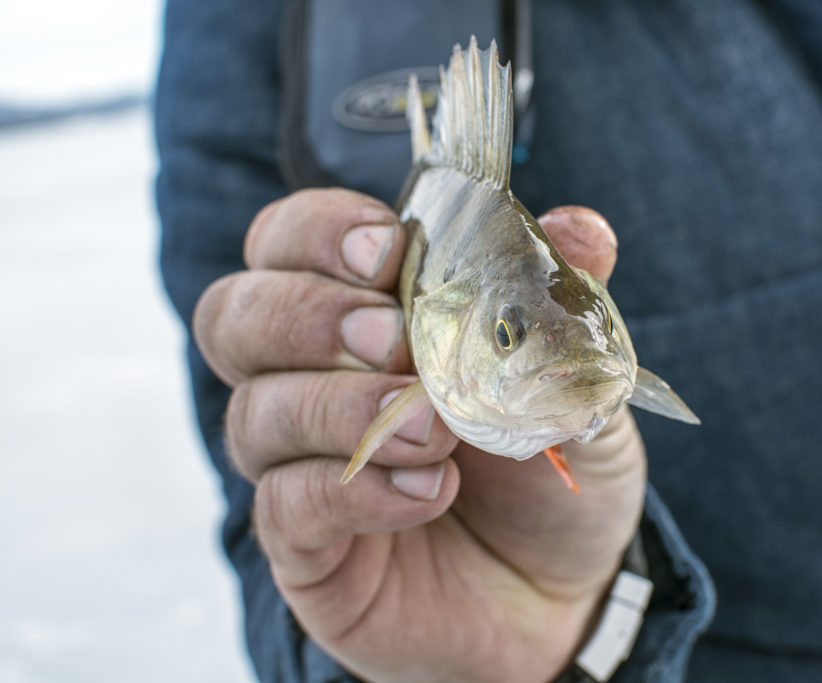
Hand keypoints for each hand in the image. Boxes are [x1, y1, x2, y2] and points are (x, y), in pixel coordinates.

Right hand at [193, 189, 646, 681]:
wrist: (566, 588)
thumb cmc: (557, 469)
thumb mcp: (576, 382)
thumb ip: (565, 307)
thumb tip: (582, 230)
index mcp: (368, 314)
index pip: (288, 241)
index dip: (318, 231)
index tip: (387, 250)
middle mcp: (313, 379)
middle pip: (235, 315)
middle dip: (308, 314)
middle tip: (393, 340)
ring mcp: (300, 466)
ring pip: (253, 412)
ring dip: (342, 409)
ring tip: (436, 433)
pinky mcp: (306, 546)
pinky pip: (284, 505)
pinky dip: (354, 491)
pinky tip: (427, 495)